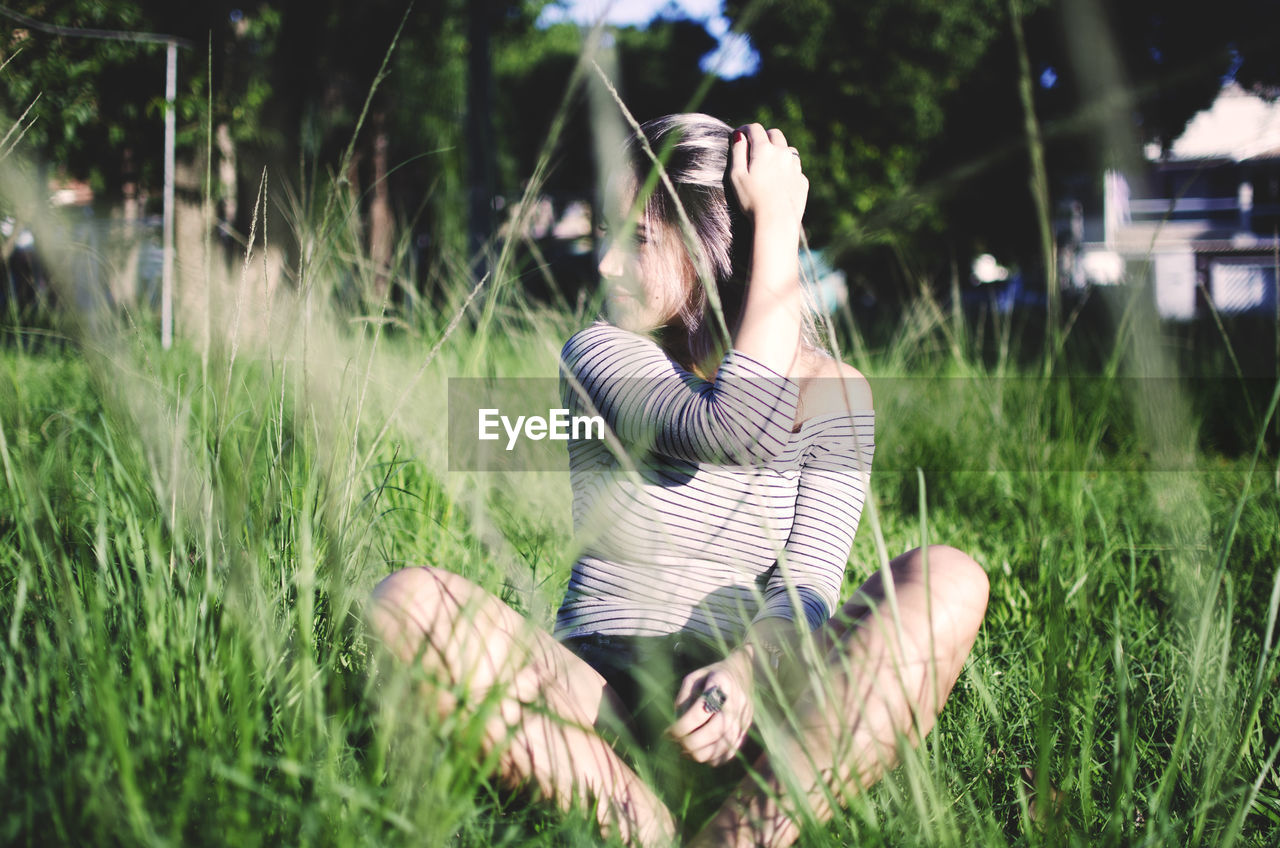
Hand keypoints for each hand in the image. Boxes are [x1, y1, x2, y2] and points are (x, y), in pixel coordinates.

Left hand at [666, 649, 754, 765]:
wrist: (742, 673)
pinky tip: (700, 755)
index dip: (683, 726)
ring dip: (702, 754)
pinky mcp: (746, 728)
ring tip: (684, 752)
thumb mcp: (694, 678)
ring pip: (725, 744)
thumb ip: (684, 698)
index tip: (668, 732)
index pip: (701, 711)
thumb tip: (677, 723)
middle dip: (691, 743)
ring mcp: (745, 716)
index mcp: (722, 683)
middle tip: (675, 744)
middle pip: (715, 731)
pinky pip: (732, 750)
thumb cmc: (711, 675)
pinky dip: (715, 759)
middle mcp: (737, 701)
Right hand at [729, 123, 808, 226]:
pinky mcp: (802, 181)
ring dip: (778, 151)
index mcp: (764, 150)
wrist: (776, 222)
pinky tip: (779, 181)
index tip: (739, 135)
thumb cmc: (751, 200)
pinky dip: (787, 168)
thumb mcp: (736, 176)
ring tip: (768, 164)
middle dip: (764, 136)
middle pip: (775, 134)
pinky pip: (795, 168)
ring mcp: (795, 166)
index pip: (755, 129)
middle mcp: (783, 153)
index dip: (745, 129)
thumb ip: (737, 152)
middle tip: (754, 146)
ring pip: (788, 150)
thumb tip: (739, 135)